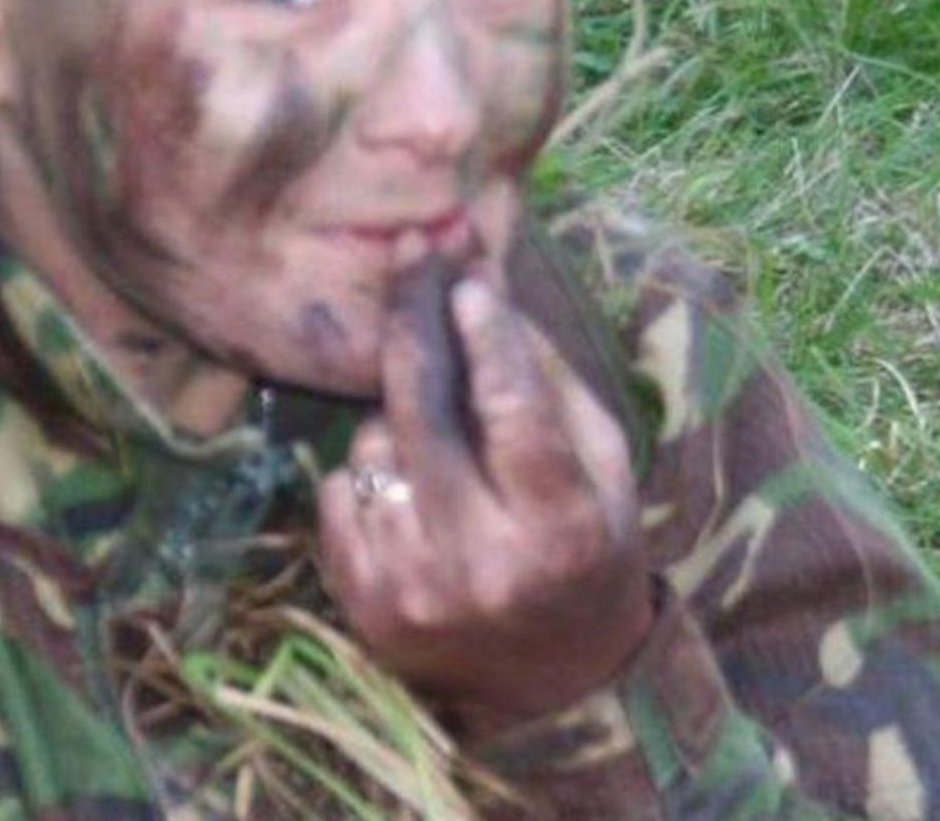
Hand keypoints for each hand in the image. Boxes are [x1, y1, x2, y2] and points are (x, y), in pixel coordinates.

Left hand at [316, 257, 654, 735]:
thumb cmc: (587, 554)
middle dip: (415, 319)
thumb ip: (546, 380)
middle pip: (423, 413)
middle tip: (411, 252)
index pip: (514, 415)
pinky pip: (339, 486)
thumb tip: (483, 282)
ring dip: (400, 418)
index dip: (487, 337)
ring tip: (448, 451)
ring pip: (373, 443)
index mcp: (561, 533)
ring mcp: (410, 588)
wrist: (549, 688)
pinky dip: (369, 472)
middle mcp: (480, 565)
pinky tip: (414, 495)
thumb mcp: (601, 473)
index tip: (466, 274)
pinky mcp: (359, 604)